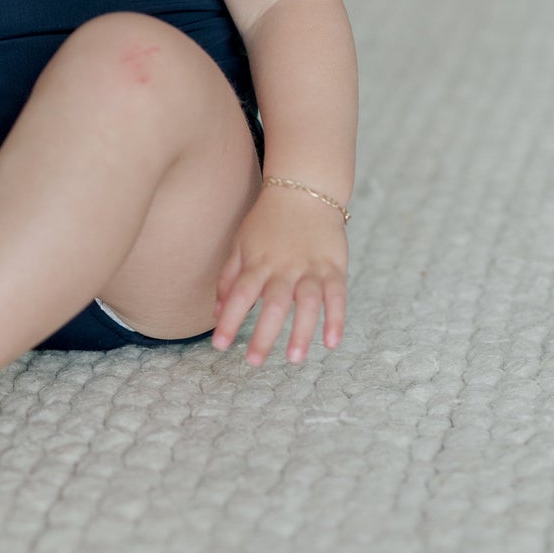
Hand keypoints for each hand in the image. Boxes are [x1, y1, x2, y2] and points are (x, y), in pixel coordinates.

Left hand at [212, 183, 347, 365]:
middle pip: (273, 303)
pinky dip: (336, 318)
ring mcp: (311, 267)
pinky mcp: (334, 267)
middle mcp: (283, 267)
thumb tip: (216, 312)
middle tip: (253, 363)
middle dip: (263, 335)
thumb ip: (229, 277)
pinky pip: (337, 295)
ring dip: (301, 331)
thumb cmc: (267, 221)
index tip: (219, 346)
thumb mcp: (241, 243)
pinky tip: (332, 342)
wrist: (304, 189)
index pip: (240, 294)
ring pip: (307, 302)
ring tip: (294, 359)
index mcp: (258, 262)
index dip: (230, 320)